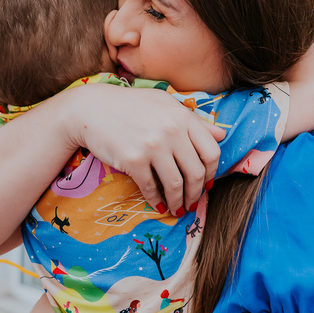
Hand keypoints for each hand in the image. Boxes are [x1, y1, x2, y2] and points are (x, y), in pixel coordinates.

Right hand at [58, 84, 225, 213]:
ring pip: (176, 184)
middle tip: (192, 202)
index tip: (207, 183)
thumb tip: (223, 135)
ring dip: (178, 201)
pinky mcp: (134, 160)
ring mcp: (153, 146)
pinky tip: (158, 204)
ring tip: (177, 208)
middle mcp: (172, 131)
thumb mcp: (165, 104)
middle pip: (197, 172)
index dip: (212, 172)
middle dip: (197, 193)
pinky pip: (151, 187)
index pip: (212, 152)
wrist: (90, 109)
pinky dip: (156, 200)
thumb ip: (195, 120)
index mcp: (183, 117)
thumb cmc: (130, 105)